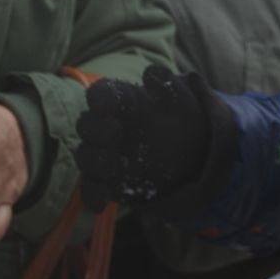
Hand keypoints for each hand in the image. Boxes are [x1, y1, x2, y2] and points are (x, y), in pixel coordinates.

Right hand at [75, 66, 220, 211]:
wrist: (193, 149)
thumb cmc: (180, 115)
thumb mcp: (181, 98)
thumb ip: (166, 84)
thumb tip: (150, 75)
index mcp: (122, 100)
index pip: (101, 94)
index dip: (99, 98)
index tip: (106, 105)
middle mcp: (108, 126)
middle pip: (87, 125)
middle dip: (96, 129)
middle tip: (115, 133)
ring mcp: (106, 154)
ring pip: (86, 156)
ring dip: (94, 160)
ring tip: (111, 166)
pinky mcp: (109, 181)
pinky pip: (92, 189)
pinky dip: (93, 196)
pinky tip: (101, 203)